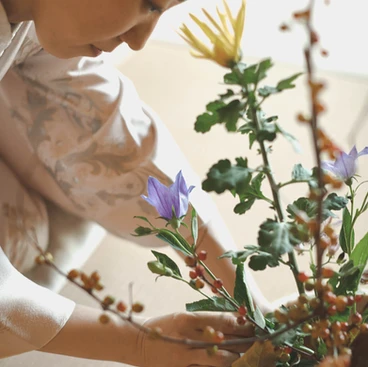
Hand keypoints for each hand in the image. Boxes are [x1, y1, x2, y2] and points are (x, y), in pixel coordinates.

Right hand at [136, 311, 254, 366]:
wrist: (137, 341)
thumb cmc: (164, 325)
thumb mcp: (182, 316)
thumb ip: (205, 320)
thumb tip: (233, 322)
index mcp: (188, 318)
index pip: (222, 321)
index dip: (242, 324)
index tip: (256, 325)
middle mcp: (187, 337)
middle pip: (225, 340)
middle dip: (246, 341)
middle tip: (263, 342)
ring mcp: (184, 356)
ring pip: (220, 360)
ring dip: (239, 358)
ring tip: (253, 356)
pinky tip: (233, 364)